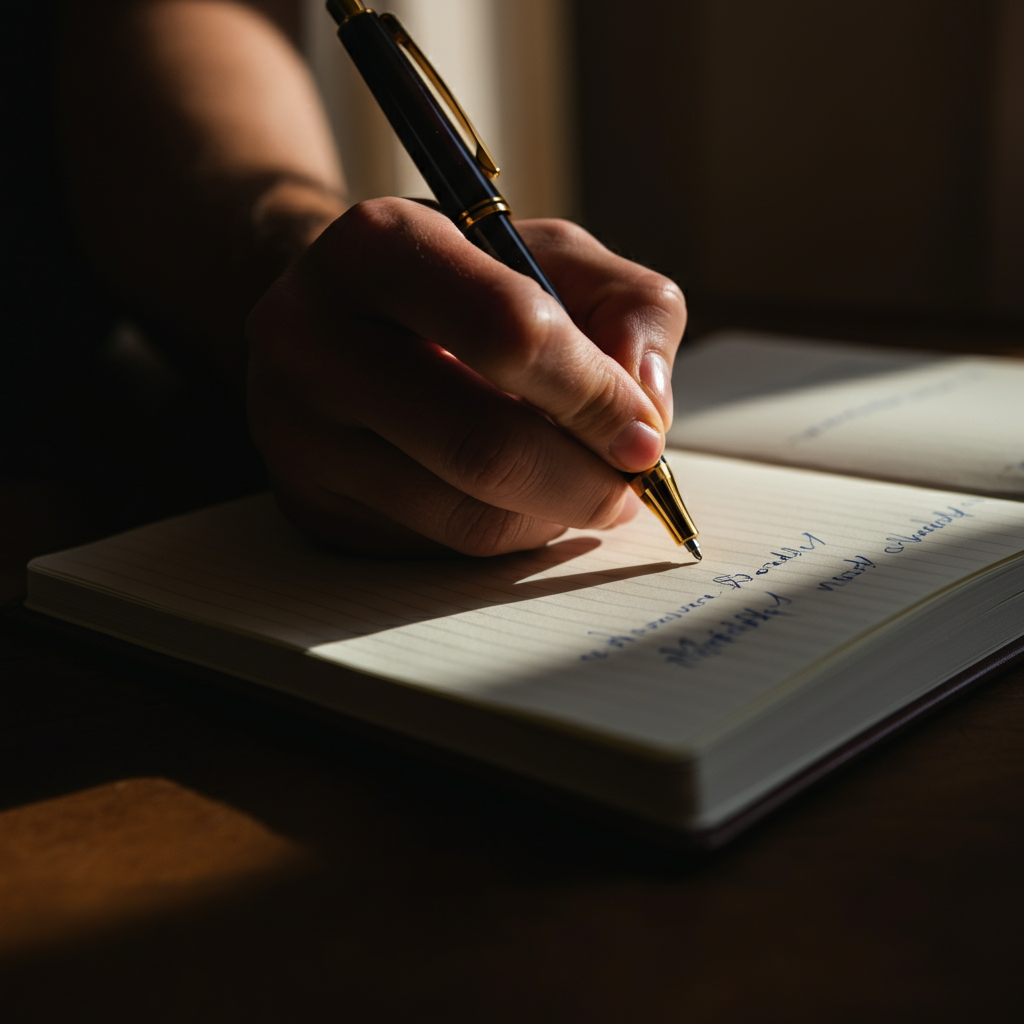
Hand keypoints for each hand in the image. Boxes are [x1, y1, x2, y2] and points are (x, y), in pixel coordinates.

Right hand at [245, 198, 685, 556]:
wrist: (334, 319)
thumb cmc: (459, 285)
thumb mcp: (548, 254)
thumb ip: (626, 306)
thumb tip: (647, 404)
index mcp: (378, 247)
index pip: (507, 334)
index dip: (595, 396)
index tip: (645, 435)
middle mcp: (312, 339)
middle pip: (483, 446)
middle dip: (583, 480)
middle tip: (627, 486)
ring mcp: (300, 433)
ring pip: (466, 516)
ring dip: (551, 516)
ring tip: (578, 486)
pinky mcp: (310, 505)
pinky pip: (439, 547)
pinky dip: (506, 534)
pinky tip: (516, 498)